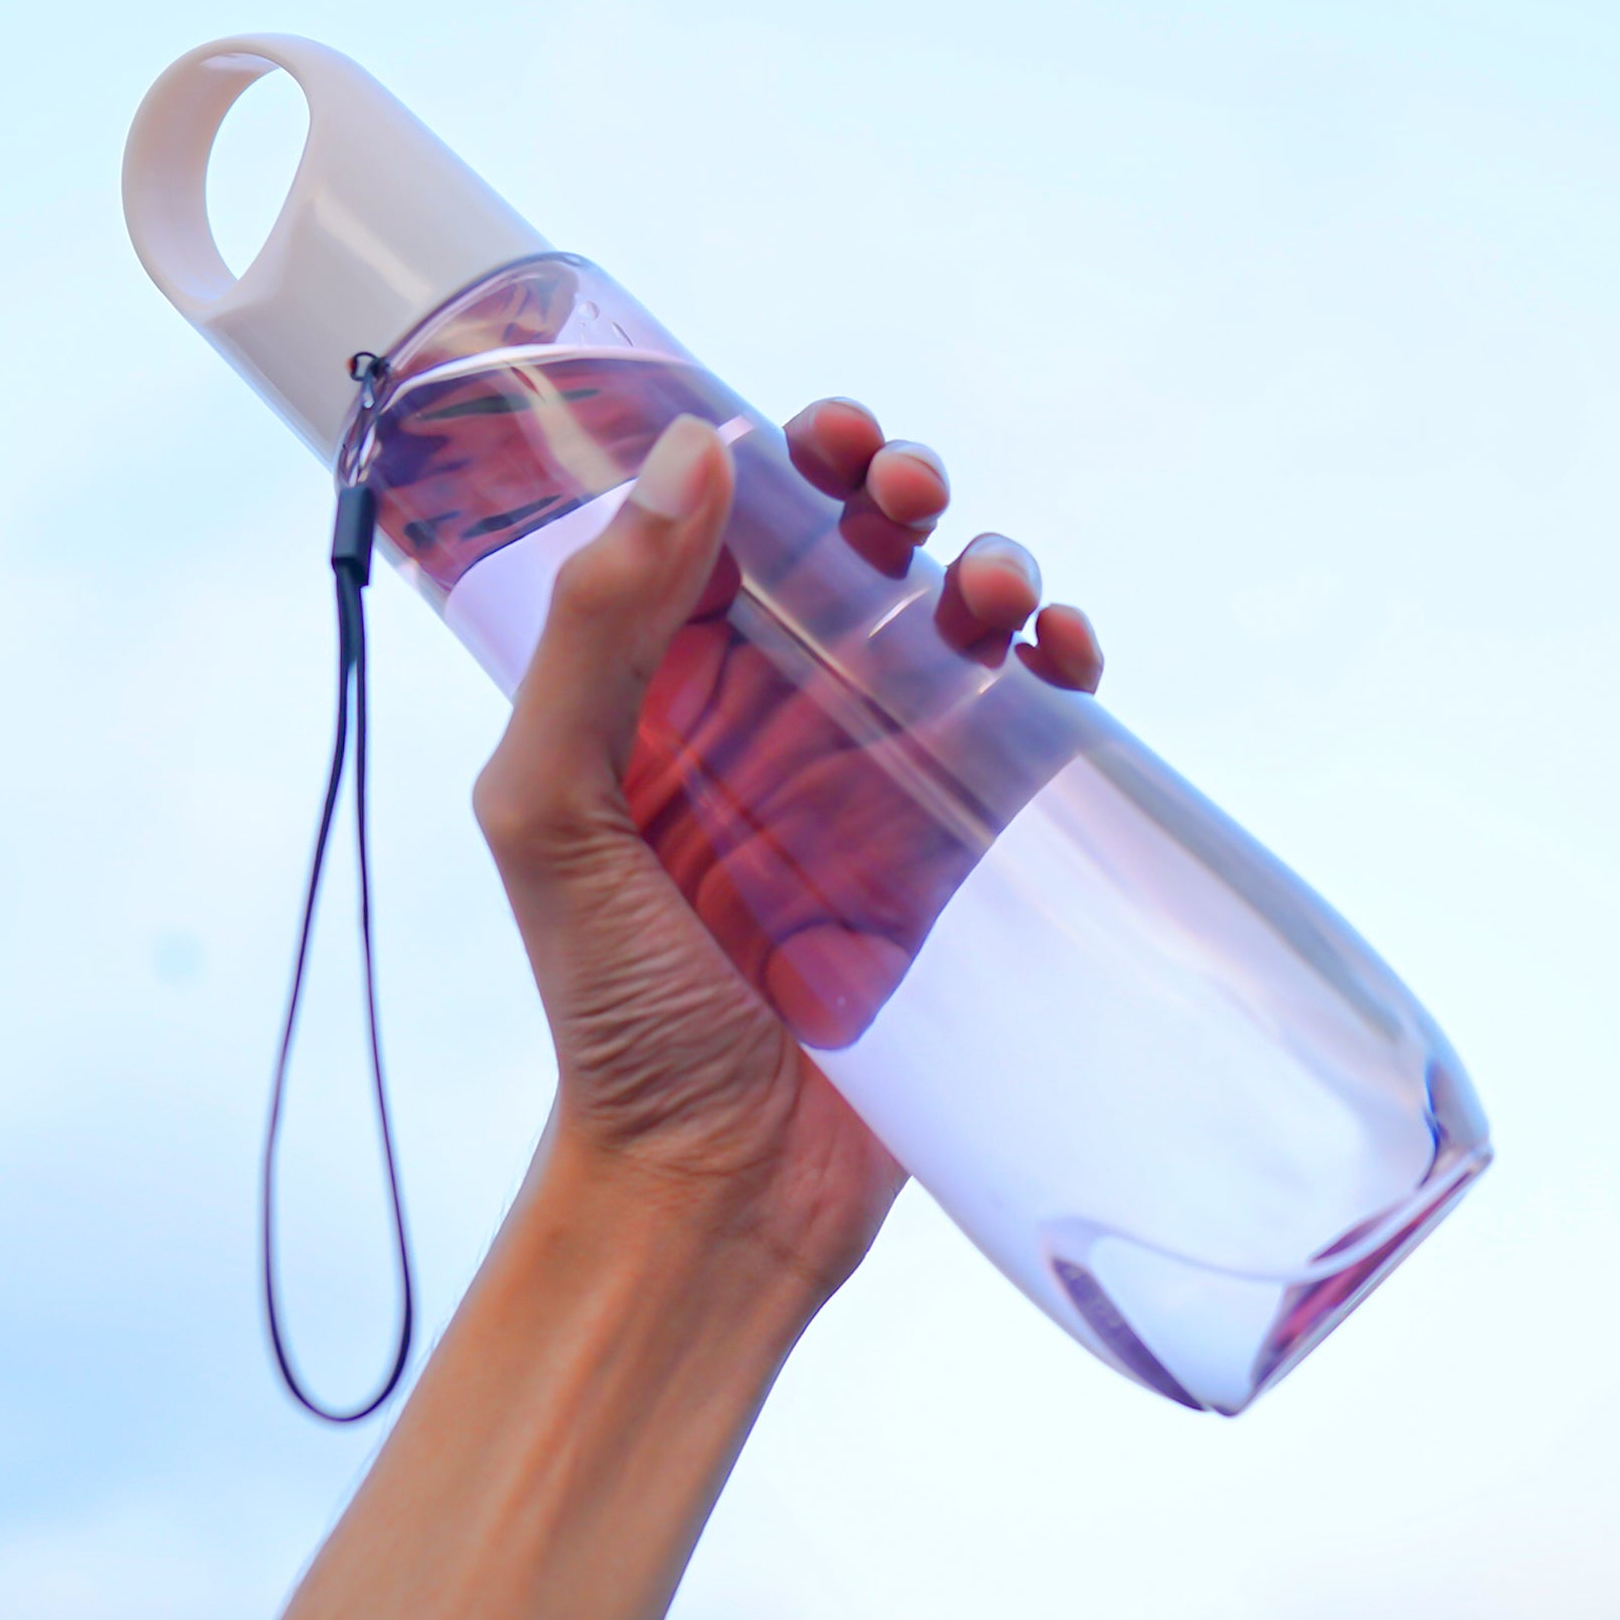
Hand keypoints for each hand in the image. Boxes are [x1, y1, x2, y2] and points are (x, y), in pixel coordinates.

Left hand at [473, 397, 1102, 1304]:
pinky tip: (1065, 656)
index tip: (817, 438)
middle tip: (903, 494)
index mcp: (661, 689)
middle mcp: (766, 713)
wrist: (718, 1182)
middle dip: (888, 493)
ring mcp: (870, 774)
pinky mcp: (955, 840)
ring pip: (946, 621)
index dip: (777, 460)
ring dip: (986, 566)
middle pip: (847, 556)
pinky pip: (1020, 722)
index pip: (724, 531)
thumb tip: (690, 453)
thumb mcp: (554, 809)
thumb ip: (596, 635)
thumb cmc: (614, 1006)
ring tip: (994, 591)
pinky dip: (1056, 666)